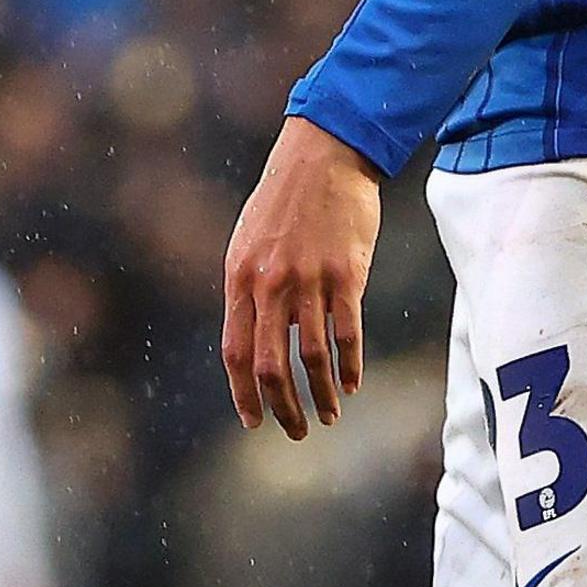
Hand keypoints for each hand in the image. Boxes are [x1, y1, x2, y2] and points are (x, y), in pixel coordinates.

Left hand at [219, 117, 380, 438]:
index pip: (234, 352)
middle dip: (283, 408)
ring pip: (312, 357)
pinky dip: (350, 365)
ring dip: (322, 395)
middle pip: (270, 365)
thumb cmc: (285, 200)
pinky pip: (347, 333)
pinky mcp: (346, 275)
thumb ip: (250, 291)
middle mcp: (270, 284)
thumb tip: (258, 338)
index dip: (243, 393)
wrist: (324, 155)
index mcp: (239, 278)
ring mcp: (309, 280)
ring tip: (330, 415)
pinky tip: (352, 383)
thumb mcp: (250, 242)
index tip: (254, 421)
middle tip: (296, 431)